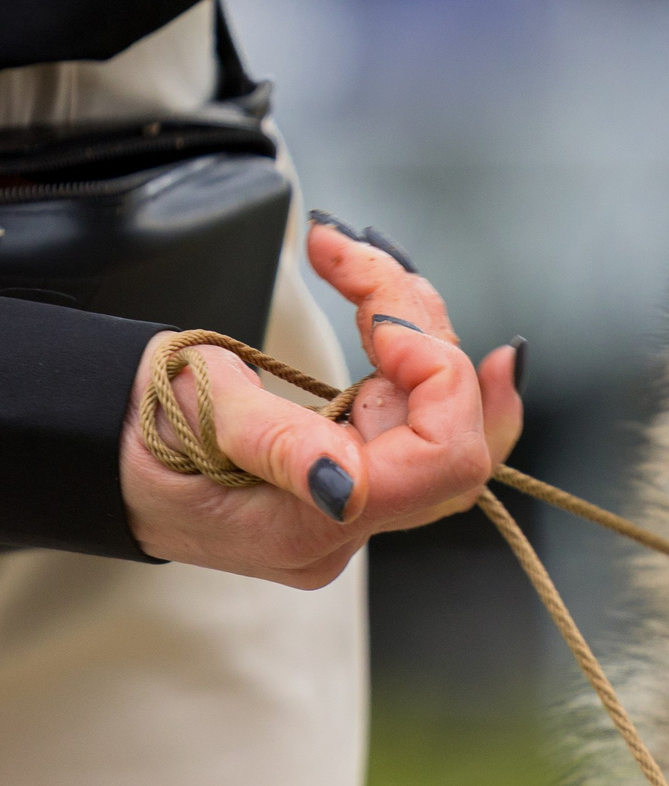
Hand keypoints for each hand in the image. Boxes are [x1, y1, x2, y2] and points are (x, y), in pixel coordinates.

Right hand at [118, 220, 525, 586]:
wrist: (97, 445)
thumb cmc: (134, 430)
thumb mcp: (195, 414)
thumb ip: (277, 443)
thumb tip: (345, 486)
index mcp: (310, 525)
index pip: (442, 461)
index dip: (438, 380)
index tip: (382, 320)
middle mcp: (346, 526)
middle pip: (454, 429)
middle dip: (424, 333)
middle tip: (356, 263)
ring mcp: (355, 502)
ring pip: (440, 412)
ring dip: (413, 325)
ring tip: (350, 260)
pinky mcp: (354, 470)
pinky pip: (414, 413)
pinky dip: (409, 350)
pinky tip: (393, 304)